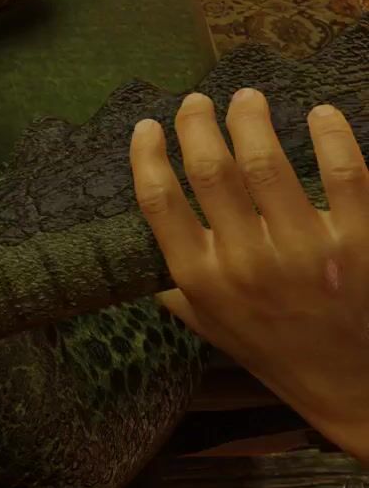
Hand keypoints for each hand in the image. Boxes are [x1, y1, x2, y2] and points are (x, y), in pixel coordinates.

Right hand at [131, 88, 368, 460]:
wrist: (352, 388)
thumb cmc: (272, 348)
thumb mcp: (207, 324)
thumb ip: (172, 281)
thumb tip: (141, 235)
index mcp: (202, 279)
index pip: (159, 201)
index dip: (148, 154)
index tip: (148, 125)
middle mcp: (247, 263)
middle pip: (210, 171)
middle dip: (197, 124)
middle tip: (197, 101)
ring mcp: (306, 252)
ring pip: (267, 163)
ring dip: (251, 120)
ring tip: (247, 99)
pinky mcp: (360, 242)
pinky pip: (344, 174)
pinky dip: (330, 135)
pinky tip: (319, 114)